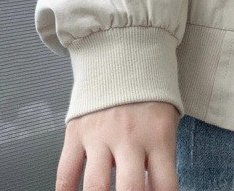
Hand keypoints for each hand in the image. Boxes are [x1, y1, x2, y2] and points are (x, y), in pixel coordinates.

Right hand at [56, 100, 181, 190]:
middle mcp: (129, 137)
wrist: (123, 56)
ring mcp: (100, 135)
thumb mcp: (167, 121)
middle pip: (129, 190)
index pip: (165, 185)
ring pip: (95, 186)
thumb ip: (162, 157)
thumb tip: (157, 190)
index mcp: (158, 135)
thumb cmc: (148, 95)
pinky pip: (66, 172)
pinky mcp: (77, 132)